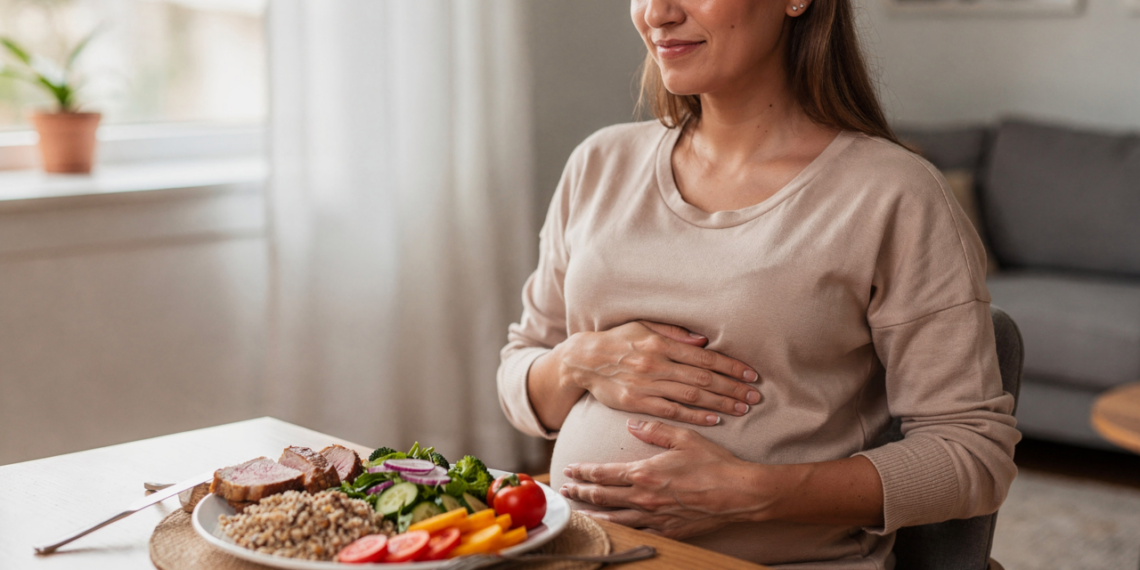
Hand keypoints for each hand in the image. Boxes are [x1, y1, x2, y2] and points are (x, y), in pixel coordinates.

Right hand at [555, 321, 760, 425]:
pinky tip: (714, 419)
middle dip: (733, 388)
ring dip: (720, 403)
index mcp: (661, 344)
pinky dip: (695, 416)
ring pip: (691, 396)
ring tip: (742, 408)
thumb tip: (704, 341)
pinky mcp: (637, 402)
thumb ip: (674, 333)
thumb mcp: (644, 326)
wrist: (583, 360)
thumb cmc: (618, 340)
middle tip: (755, 396)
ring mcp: (647, 385)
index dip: (730, 366)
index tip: (751, 374)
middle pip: (703, 379)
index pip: (704, 357)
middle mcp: (656, 364)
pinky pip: (671, 412)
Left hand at [560, 419, 769, 538]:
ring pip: (614, 518)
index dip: (582, 471)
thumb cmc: (714, 464)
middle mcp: (644, 498)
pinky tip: (612, 527)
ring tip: (578, 511)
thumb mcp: (683, 437)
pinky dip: (619, 529)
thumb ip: (654, 430)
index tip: (569, 468)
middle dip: (580, 492)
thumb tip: (632, 424)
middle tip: (565, 490)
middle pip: (602, 497)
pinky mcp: (667, 531)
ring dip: (592, 514)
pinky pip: (636, 532)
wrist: (739, 494)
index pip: (602, 473)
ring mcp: (654, 518)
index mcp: (644, 473)